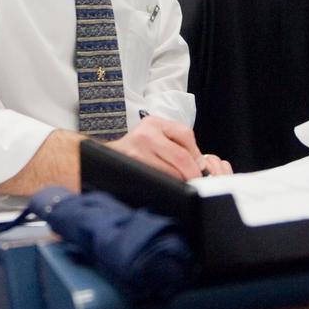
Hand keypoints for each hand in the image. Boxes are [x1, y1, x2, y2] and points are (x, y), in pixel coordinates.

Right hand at [105, 115, 232, 180]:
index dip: (197, 154)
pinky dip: (168, 185)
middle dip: (193, 173)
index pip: (185, 135)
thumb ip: (176, 144)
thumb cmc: (136, 150)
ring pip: (172, 171)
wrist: (106, 158)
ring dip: (181, 181)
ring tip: (182, 184)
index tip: (200, 167)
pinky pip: (159, 180)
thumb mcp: (154, 136)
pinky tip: (168, 186)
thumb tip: (201, 165)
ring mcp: (137, 151)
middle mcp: (145, 134)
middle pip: (181, 156)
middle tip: (197, 182)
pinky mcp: (133, 167)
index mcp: (154, 123)